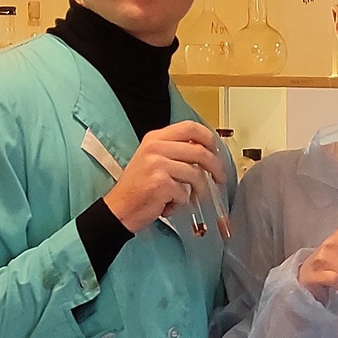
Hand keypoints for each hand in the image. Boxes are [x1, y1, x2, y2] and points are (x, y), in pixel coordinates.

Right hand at [103, 123, 226, 229]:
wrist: (118, 209)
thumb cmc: (137, 188)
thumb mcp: (152, 160)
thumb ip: (175, 152)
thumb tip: (205, 152)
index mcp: (155, 138)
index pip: (190, 127)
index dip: (209, 138)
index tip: (216, 151)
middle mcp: (155, 148)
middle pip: (199, 151)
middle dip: (215, 167)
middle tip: (220, 178)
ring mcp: (157, 165)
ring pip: (195, 175)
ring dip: (198, 191)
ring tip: (189, 199)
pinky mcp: (160, 184)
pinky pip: (184, 194)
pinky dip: (180, 204)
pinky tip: (167, 206)